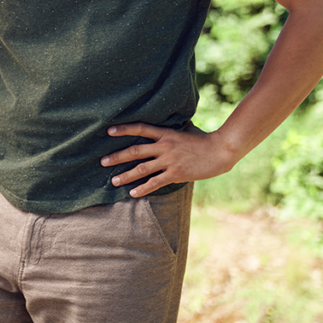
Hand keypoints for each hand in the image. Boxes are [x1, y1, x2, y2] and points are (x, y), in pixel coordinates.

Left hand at [101, 122, 239, 197]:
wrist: (220, 150)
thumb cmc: (204, 140)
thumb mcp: (186, 130)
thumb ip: (171, 132)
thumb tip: (163, 131)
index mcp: (166, 134)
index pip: (141, 129)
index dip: (124, 129)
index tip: (109, 131)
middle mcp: (164, 146)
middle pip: (135, 151)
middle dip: (117, 157)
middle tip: (102, 162)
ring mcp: (169, 160)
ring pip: (142, 168)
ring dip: (126, 175)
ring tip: (113, 181)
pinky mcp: (176, 173)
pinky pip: (155, 182)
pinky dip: (142, 188)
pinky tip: (132, 192)